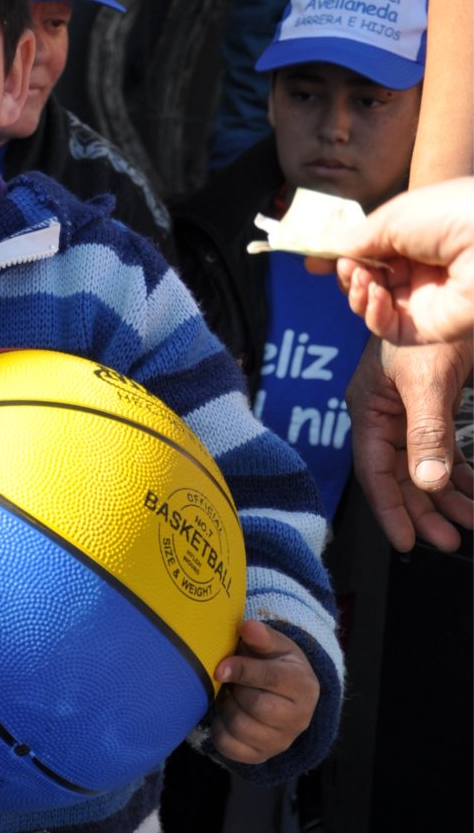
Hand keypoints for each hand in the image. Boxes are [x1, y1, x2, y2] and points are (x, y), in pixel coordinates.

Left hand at [211, 618, 318, 763]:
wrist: (285, 695)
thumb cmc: (276, 664)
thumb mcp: (276, 646)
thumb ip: (262, 637)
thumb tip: (248, 627)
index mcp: (303, 686)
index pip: (271, 679)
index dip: (242, 671)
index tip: (220, 667)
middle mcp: (299, 718)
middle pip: (255, 706)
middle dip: (236, 690)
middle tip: (230, 681)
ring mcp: (281, 741)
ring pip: (240, 727)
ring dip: (226, 708)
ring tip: (230, 695)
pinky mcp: (261, 756)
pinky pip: (229, 747)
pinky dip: (220, 729)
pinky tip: (226, 715)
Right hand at [332, 179, 473, 345]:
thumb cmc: (454, 216)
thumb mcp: (397, 216)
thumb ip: (360, 237)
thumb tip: (330, 250)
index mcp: (421, 235)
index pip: (373, 250)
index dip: (344, 255)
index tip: (314, 260)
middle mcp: (424, 268)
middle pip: (369, 278)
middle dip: (349, 272)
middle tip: (345, 267)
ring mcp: (426, 300)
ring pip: (373, 304)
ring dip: (357, 291)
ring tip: (360, 278)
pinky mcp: (428, 328)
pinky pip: (387, 327)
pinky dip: (371, 312)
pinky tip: (374, 295)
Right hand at [346, 336, 472, 552]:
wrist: (450, 290)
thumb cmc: (418, 321)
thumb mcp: (424, 381)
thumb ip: (426, 433)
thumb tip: (428, 481)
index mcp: (369, 409)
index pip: (376, 472)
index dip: (391, 510)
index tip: (409, 542)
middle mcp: (385, 414)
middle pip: (401, 476)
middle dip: (425, 510)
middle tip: (450, 538)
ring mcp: (408, 411)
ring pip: (424, 466)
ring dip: (447, 494)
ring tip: (470, 519)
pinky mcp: (430, 405)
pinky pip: (441, 448)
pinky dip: (457, 470)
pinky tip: (472, 487)